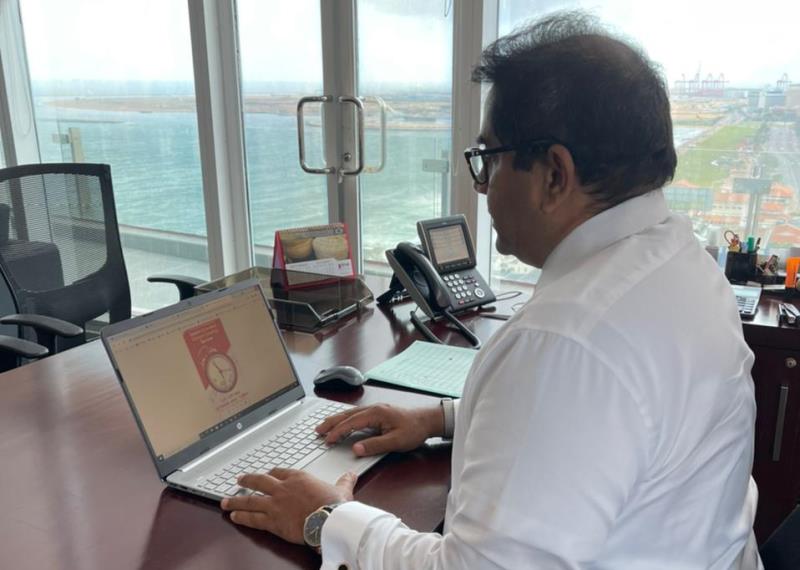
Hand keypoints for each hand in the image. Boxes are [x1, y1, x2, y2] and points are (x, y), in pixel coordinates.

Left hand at [220, 468, 356, 543]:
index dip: (272, 474)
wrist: (329, 519)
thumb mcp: (342, 489)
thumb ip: (344, 481)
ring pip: (250, 500)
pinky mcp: (272, 520)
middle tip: (239, 480)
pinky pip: (252, 518)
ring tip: (225, 501)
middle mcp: (283, 488)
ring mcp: (275, 504)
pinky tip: (233, 516)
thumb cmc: (335, 505)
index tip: (267, 474)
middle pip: (260, 481)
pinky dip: (242, 517)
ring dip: (236, 500)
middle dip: (247, 480)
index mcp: (299, 478)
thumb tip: (351, 475)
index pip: (280, 472)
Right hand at [316, 403, 442, 455]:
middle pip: (347, 415)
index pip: (351, 422)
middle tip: (318, 430)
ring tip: (324, 426)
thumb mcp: (395, 441)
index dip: (338, 432)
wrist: (428, 420)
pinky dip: (346, 419)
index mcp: (376, 413)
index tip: (327, 440)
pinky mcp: (378, 413)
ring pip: (351, 414)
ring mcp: (375, 409)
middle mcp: (373, 409)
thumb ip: (375, 445)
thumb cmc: (414, 430)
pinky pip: (357, 415)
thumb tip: (356, 449)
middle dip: (331, 422)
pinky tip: (342, 423)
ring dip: (336, 420)